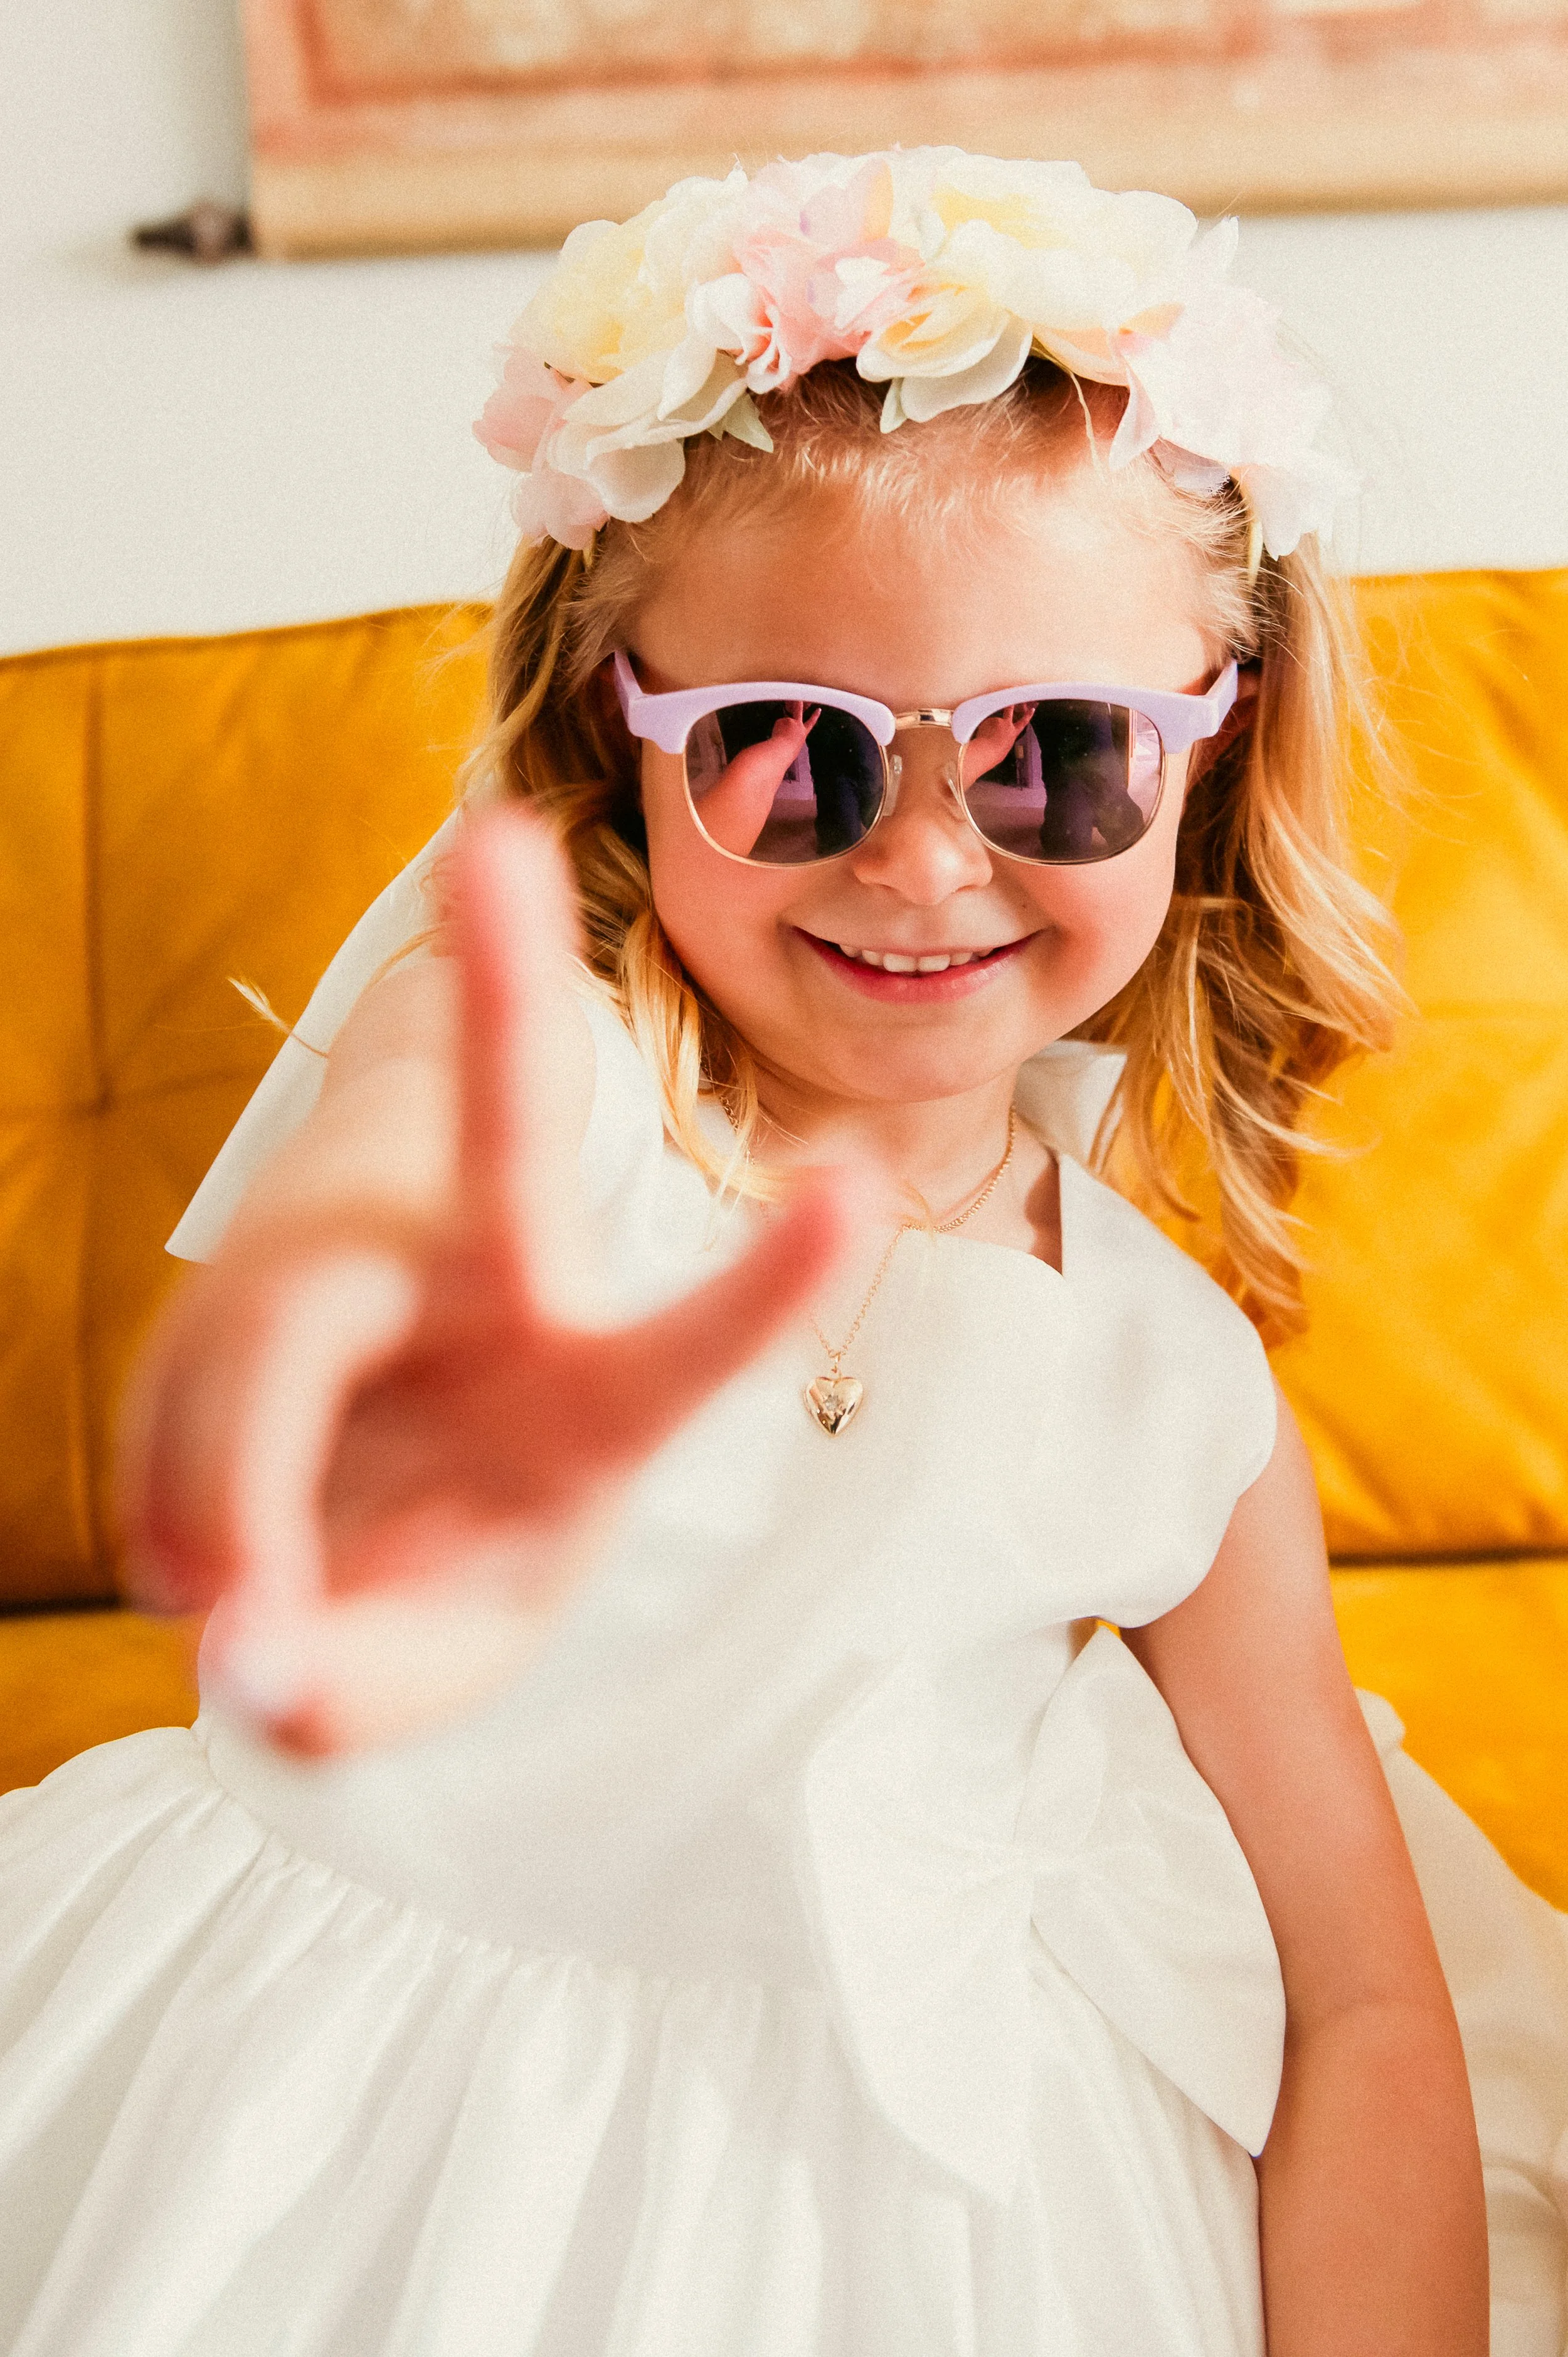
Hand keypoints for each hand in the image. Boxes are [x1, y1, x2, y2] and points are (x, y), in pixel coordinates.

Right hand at [119, 809, 854, 1755]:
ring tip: (228, 1636)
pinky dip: (172, 1513)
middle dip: (501, 987)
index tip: (853, 1193)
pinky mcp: (244, 1289)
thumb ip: (373, 1685)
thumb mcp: (443, 1649)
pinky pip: (177, 1403)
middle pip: (504, 1136)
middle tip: (497, 843)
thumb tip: (264, 1672)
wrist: (343, 1494)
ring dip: (222, 1503)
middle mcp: (493, 1288)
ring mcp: (363, 1267)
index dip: (771, 1288)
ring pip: (263, 1343)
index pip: (688, 1350)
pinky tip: (194, 1569)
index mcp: (593, 1397)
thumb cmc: (446, 1557)